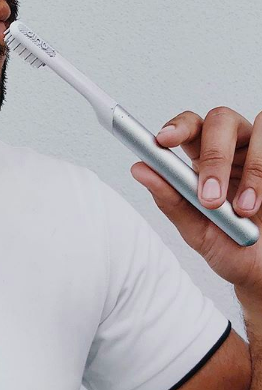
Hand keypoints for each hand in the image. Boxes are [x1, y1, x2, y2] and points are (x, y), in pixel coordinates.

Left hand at [130, 106, 261, 301]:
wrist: (259, 268)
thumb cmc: (227, 245)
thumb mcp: (194, 228)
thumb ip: (169, 198)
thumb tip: (139, 169)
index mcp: (201, 158)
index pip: (189, 127)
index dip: (177, 126)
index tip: (163, 140)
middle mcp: (231, 147)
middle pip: (220, 120)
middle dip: (215, 154)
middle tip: (209, 196)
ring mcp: (259, 152)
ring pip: (257, 128)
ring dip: (250, 170)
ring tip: (242, 209)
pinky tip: (259, 203)